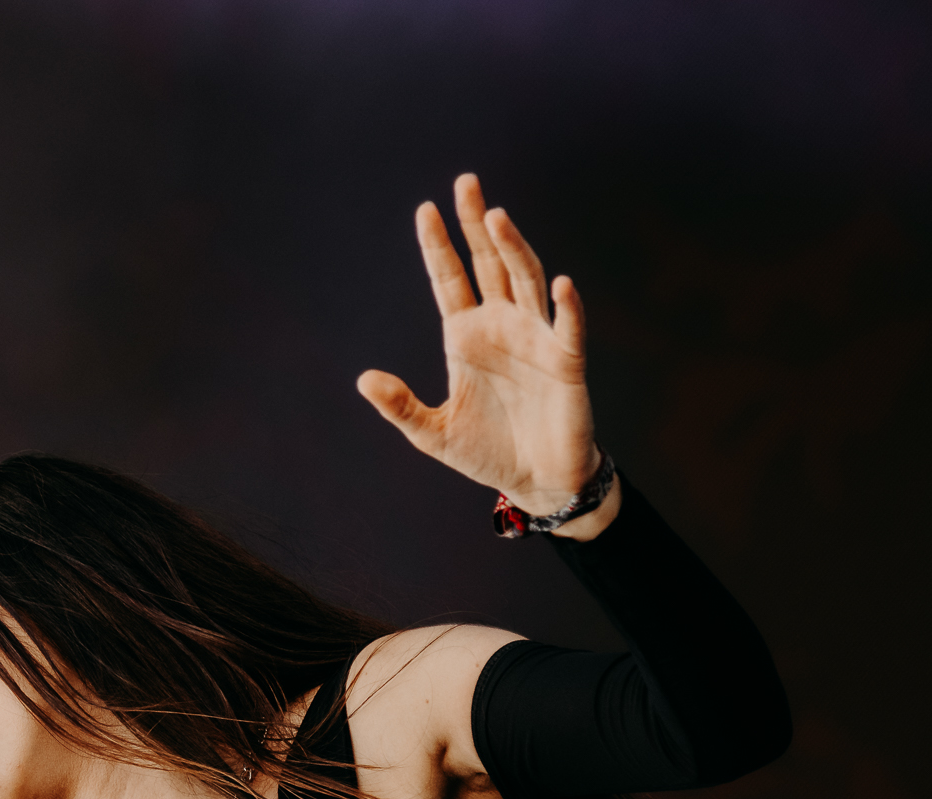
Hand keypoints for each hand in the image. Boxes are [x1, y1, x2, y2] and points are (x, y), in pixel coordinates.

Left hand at [357, 172, 615, 530]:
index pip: (450, 279)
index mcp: (467, 335)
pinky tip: (560, 283)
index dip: (438, 246)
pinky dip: (566, 306)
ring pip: (526, 280)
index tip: (425, 209)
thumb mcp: (432, 433)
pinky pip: (567, 328)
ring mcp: (536, 338)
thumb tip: (363, 380)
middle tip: (465, 183)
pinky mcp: (566, 362)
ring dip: (513, 248)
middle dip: (477, 224)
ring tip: (496, 217)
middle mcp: (502, 325)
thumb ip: (400, 406)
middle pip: (488, 263)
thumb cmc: (488, 453)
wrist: (536, 483)